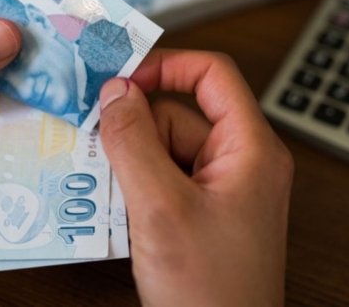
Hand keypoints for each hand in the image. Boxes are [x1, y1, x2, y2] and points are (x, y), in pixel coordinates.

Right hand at [99, 50, 293, 306]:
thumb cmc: (212, 293)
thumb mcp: (162, 210)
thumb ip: (134, 143)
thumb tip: (115, 91)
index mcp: (251, 149)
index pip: (213, 75)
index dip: (167, 65)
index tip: (121, 76)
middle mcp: (241, 163)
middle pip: (178, 116)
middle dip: (135, 134)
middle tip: (98, 154)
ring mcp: (222, 191)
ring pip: (164, 150)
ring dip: (131, 167)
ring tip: (115, 200)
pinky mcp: (203, 214)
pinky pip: (164, 181)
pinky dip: (137, 191)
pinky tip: (121, 215)